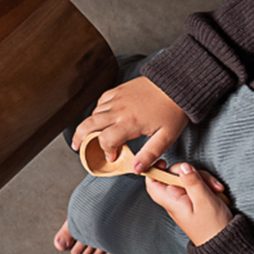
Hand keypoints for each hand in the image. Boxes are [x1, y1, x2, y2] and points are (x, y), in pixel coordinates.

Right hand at [71, 76, 188, 171]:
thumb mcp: (167, 137)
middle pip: (89, 125)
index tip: (111, 156)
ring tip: (89, 134)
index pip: (105, 140)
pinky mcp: (118, 90)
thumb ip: (150, 154)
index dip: (105, 151)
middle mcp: (119, 110)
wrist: (176, 84)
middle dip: (80, 137)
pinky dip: (97, 111)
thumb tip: (136, 169)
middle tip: (77, 146)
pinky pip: (101, 101)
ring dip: (89, 125)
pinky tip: (101, 116)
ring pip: (94, 113)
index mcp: (130, 123)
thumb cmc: (173, 110)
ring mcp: (117, 98)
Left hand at [144, 162, 231, 245]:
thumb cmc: (213, 228)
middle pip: (174, 174)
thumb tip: (183, 166)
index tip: (164, 162)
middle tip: (210, 183)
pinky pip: (198, 184)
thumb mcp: (204, 201)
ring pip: (188, 177)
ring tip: (217, 190)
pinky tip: (217, 191)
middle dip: (192, 174)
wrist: (227, 243)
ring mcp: (185, 197)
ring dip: (204, 179)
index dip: (154, 169)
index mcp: (170, 200)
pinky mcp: (195, 197)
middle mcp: (175, 197)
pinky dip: (208, 185)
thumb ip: (192, 182)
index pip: (153, 181)